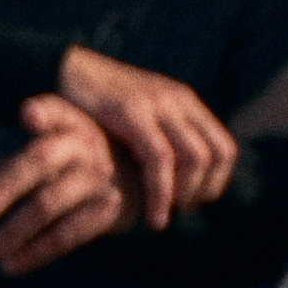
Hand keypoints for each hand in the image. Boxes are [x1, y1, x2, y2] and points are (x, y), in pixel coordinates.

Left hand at [0, 96, 130, 270]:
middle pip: (42, 162)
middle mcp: (87, 146)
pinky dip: (36, 252)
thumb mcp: (54, 151)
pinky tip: (11, 266)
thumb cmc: (84, 160)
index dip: (44, 113)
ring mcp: (100, 178)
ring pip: (50, 204)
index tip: (28, 114)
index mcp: (72, 124)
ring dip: (14, 232)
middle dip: (6, 187)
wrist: (146, 181)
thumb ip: (12, 163)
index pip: (56, 111)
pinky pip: (68, 234)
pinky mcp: (110, 210)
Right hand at [55, 43, 238, 229]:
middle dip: (202, 192)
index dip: (215, 183)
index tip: (190, 204)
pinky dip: (161, 193)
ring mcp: (156, 103)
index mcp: (184, 102)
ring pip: (195, 158)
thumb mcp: (140, 117)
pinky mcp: (130, 111)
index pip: (224, 149)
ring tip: (162, 217)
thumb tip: (180, 182)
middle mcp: (177, 100)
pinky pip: (159, 159)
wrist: (63, 70)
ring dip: (184, 196)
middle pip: (216, 155)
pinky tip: (152, 216)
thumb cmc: (97, 107)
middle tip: (176, 212)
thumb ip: (161, 139)